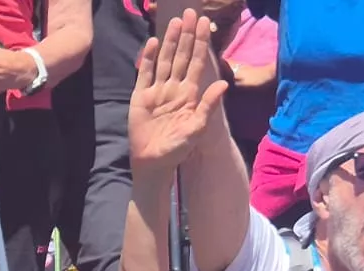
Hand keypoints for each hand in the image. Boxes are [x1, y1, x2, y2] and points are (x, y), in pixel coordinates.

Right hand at [128, 10, 227, 176]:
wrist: (153, 163)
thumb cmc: (177, 149)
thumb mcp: (197, 128)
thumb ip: (208, 106)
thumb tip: (222, 83)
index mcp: (190, 94)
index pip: (197, 62)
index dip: (200, 43)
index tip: (205, 23)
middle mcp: (174, 88)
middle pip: (181, 56)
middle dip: (187, 35)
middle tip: (190, 12)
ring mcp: (157, 91)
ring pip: (164, 60)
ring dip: (169, 41)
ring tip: (175, 22)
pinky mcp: (141, 97)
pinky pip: (145, 74)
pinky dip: (147, 58)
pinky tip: (152, 43)